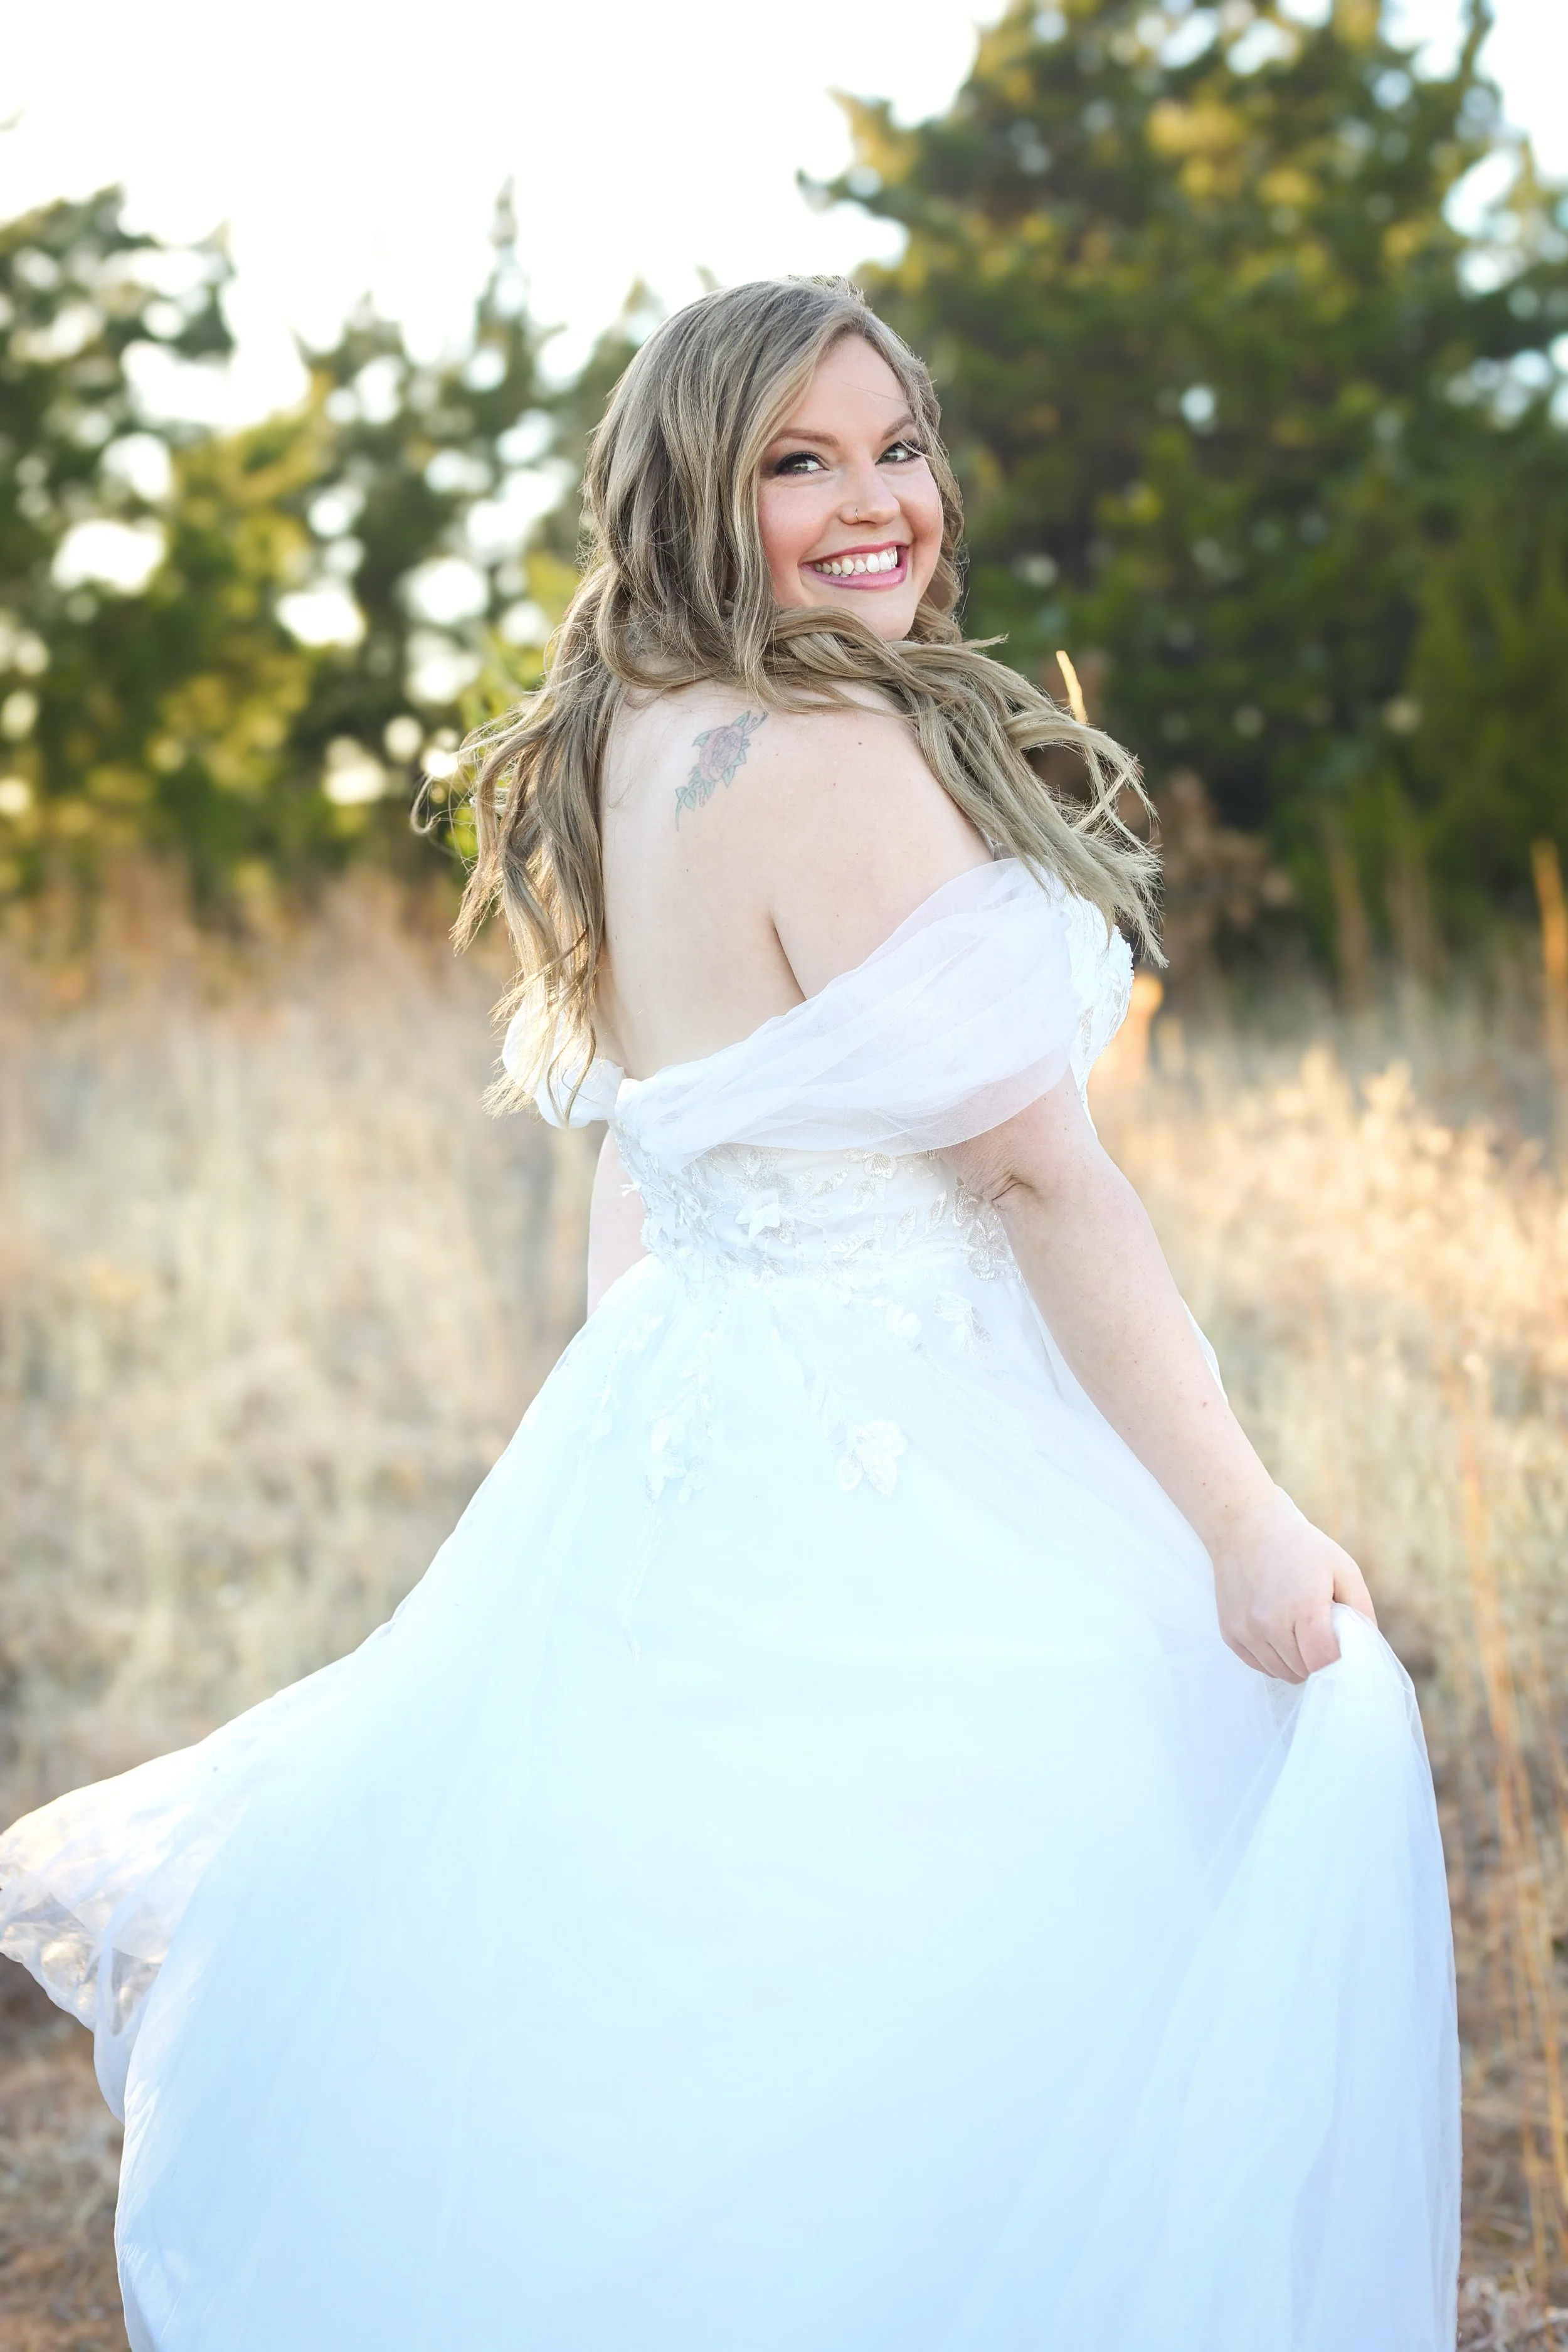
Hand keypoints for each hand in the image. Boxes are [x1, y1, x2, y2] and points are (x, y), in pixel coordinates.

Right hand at [1210, 1490, 1376, 1682]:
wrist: (1245, 1526)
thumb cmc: (1300, 1547)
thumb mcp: (1343, 1569)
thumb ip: (1362, 1611)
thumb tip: (1365, 1649)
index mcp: (1304, 1607)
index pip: (1324, 1663)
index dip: (1337, 1662)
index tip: (1340, 1648)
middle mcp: (1270, 1623)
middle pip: (1303, 1671)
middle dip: (1317, 1660)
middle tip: (1320, 1635)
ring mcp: (1246, 1630)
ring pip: (1281, 1673)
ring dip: (1295, 1662)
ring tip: (1298, 1632)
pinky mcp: (1230, 1633)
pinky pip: (1259, 1665)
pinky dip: (1273, 1658)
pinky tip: (1278, 1633)